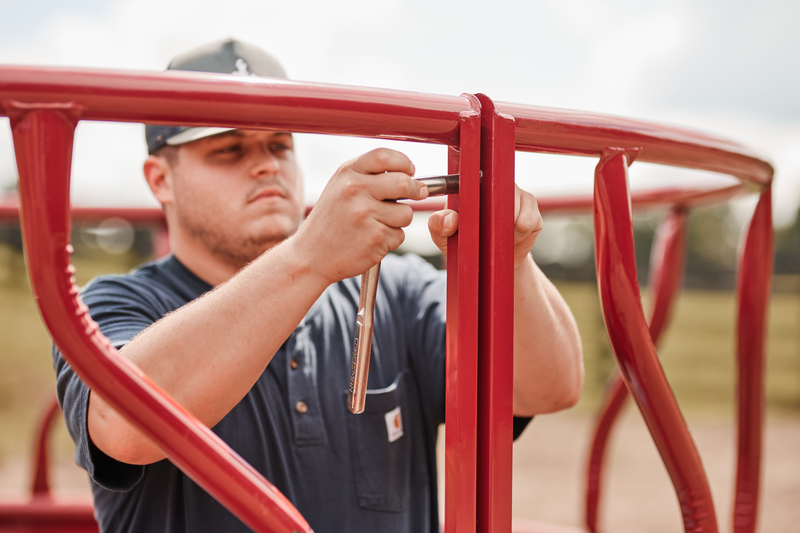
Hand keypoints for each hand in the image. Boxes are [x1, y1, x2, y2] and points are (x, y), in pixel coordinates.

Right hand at [295, 148, 427, 283]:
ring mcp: (365, 214)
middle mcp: (355, 190)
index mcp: (347, 174)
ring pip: (406, 213)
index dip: (404, 163)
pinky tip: (371, 240)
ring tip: (377, 224)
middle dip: (416, 190)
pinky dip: (390, 239)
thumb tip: (410, 175)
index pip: (384, 156)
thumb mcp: (340, 188)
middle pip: (404, 183)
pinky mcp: (375, 237)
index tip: (410, 171)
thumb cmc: (330, 222)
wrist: (310, 256)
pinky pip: (399, 235)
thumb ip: (369, 177)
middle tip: (418, 193)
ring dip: (399, 221)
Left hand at [428, 184, 542, 266]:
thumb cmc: (465, 244)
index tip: (472, 215)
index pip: (472, 178)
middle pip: (496, 194)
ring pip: (513, 208)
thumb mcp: (444, 238)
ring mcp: (515, 192)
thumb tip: (450, 217)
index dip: (472, 196)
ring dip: (505, 229)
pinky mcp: (531, 207)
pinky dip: (520, 234)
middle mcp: (494, 183)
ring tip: (496, 236)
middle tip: (484, 232)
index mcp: (470, 185)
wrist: (492, 263)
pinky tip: (512, 237)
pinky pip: (529, 220)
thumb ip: (438, 226)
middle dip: (490, 219)